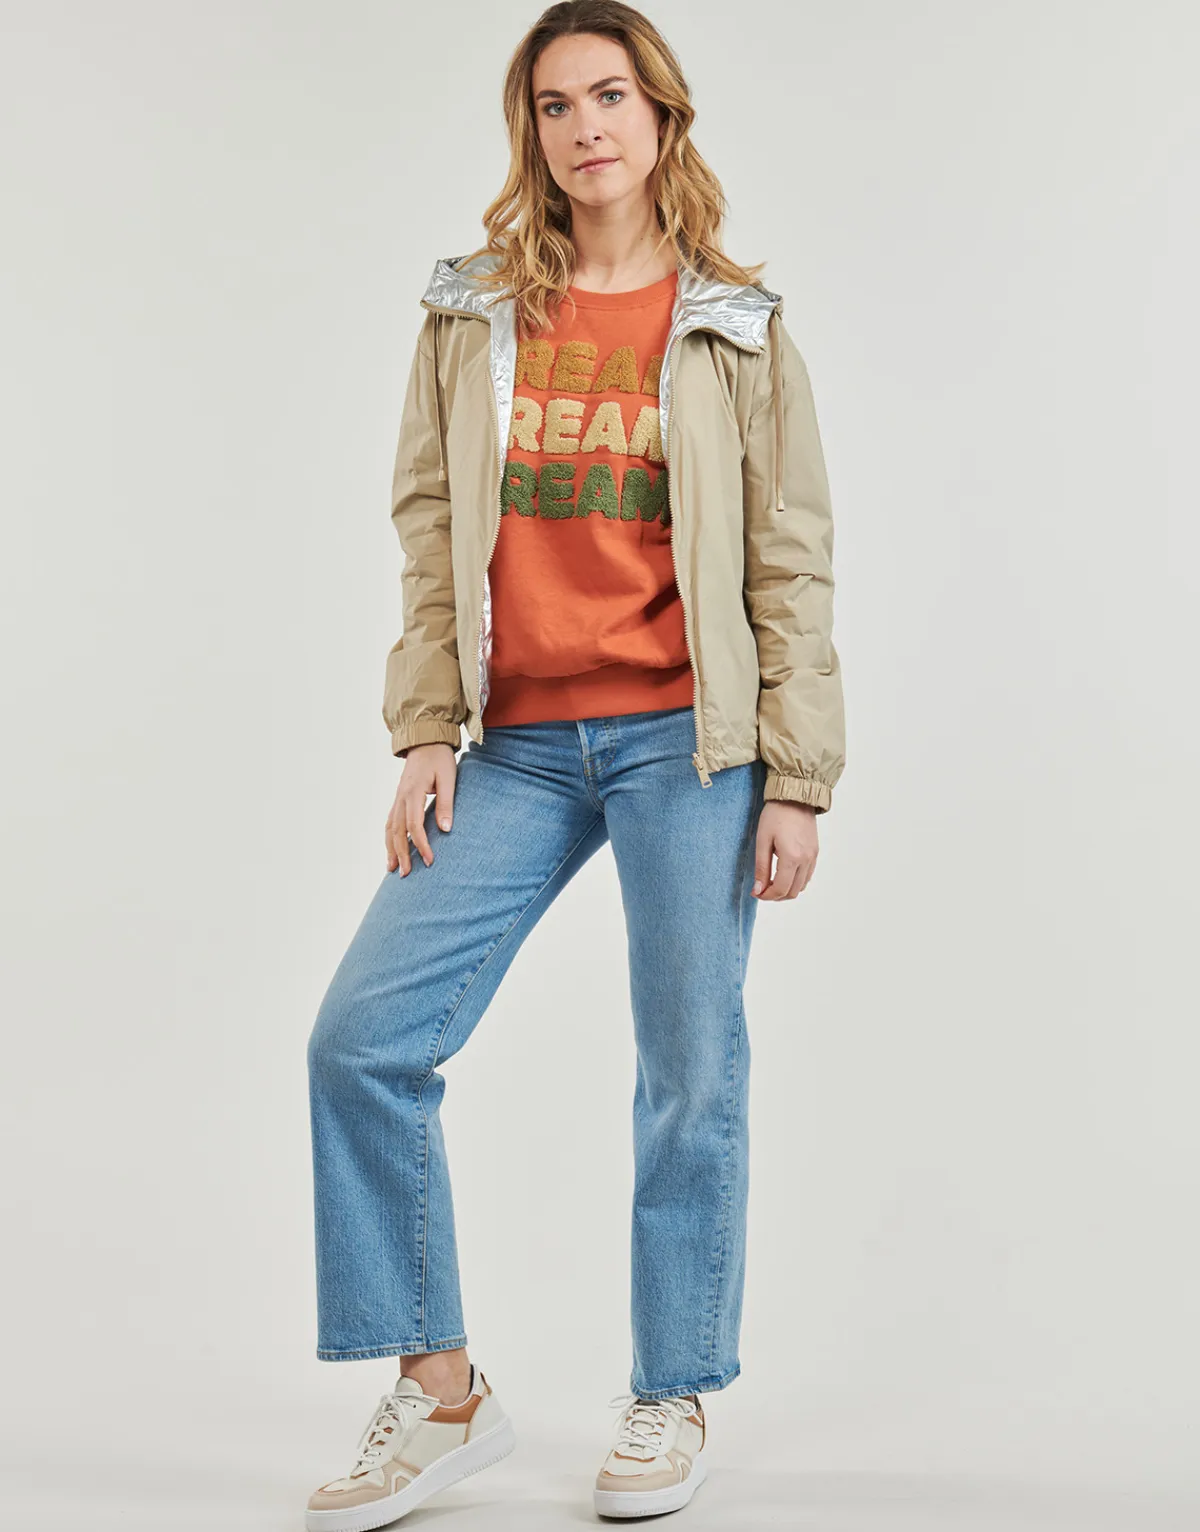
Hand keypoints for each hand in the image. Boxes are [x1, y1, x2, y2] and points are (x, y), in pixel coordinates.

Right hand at [386, 743, 457, 874]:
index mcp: (413, 793)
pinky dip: (389, 838)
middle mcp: (400, 797)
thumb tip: (445, 830)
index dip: (422, 845)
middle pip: (398, 832)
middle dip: (401, 854)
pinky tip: (392, 850)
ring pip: (389, 828)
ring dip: (391, 849)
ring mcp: (397, 798)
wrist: (425, 740)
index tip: (430, 861)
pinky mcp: (398, 799)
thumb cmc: (440, 758)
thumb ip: (446, 804)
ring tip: (392, 869)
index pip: (415, 825)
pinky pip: (390, 822)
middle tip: (406, 875)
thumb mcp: (448, 778)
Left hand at [752, 800, 817, 899]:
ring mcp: (813, 857)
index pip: (780, 889)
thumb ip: (761, 867)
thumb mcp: (763, 840)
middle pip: (792, 892)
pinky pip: (808, 876)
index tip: (755, 892)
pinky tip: (784, 874)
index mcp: (792, 857)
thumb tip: (758, 889)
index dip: (766, 896)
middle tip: (761, 889)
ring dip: (786, 890)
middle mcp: (806, 860)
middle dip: (776, 896)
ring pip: (802, 886)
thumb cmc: (776, 815)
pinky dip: (796, 881)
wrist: (795, 796)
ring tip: (771, 882)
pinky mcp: (815, 852)